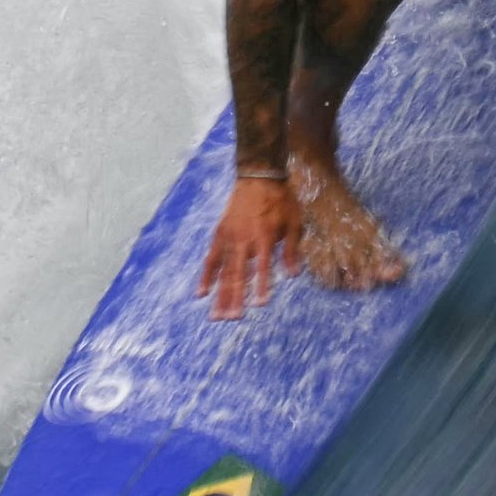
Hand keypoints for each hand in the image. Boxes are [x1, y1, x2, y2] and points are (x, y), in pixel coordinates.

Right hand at [197, 174, 300, 319]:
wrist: (259, 176)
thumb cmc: (281, 200)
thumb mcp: (294, 223)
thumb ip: (293, 249)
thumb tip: (292, 275)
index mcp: (265, 237)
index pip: (263, 266)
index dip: (261, 285)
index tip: (260, 304)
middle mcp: (244, 239)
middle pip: (238, 272)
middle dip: (235, 297)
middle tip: (232, 319)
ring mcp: (229, 237)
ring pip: (223, 270)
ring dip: (219, 294)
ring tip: (215, 315)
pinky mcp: (220, 234)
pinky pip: (211, 258)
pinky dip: (206, 276)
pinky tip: (201, 293)